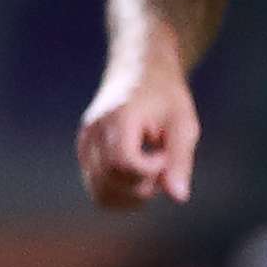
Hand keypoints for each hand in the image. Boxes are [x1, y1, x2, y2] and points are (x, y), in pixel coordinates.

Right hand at [77, 68, 197, 210]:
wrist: (136, 69)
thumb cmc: (164, 94)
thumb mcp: (183, 122)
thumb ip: (180, 160)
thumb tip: (179, 198)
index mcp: (118, 120)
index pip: (124, 163)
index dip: (150, 171)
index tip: (165, 155)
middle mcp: (94, 133)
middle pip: (111, 182)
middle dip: (142, 186)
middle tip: (161, 164)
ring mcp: (84, 144)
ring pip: (99, 193)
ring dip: (129, 194)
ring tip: (149, 172)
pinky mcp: (83, 153)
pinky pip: (96, 188)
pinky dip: (119, 192)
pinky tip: (137, 175)